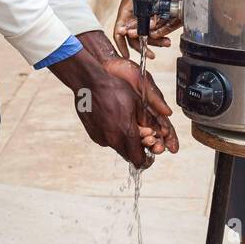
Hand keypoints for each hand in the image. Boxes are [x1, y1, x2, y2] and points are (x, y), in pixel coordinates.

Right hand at [51, 32, 179, 167]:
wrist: (89, 82)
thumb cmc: (114, 89)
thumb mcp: (137, 102)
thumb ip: (147, 120)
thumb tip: (155, 130)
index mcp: (126, 132)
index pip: (138, 160)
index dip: (147, 160)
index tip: (150, 155)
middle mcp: (112, 139)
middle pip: (128, 156)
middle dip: (136, 150)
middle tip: (141, 138)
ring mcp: (101, 138)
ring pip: (117, 147)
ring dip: (124, 142)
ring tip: (125, 124)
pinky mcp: (93, 134)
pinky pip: (106, 140)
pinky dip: (112, 135)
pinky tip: (113, 120)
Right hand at [114, 0, 183, 57]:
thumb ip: (144, 14)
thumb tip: (145, 29)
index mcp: (124, 14)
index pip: (119, 33)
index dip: (121, 46)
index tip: (126, 56)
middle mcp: (131, 18)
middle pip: (133, 38)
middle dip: (143, 48)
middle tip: (151, 56)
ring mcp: (140, 18)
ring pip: (145, 36)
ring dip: (155, 42)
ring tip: (166, 44)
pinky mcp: (150, 18)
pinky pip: (153, 31)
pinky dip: (159, 36)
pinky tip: (166, 38)